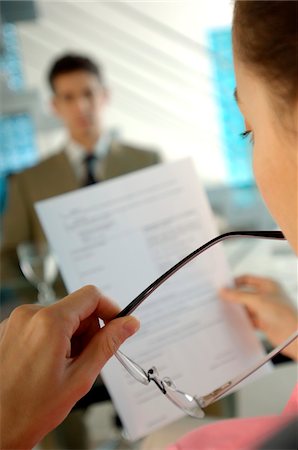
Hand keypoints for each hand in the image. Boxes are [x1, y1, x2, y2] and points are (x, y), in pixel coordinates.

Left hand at [0, 285, 138, 449]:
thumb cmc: (29, 411)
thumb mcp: (79, 378)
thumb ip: (107, 344)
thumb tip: (129, 323)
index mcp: (49, 322)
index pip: (91, 295)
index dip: (109, 310)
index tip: (116, 327)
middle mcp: (29, 314)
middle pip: (75, 308)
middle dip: (87, 331)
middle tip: (85, 361)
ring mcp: (16, 321)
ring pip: (59, 317)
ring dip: (69, 338)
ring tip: (62, 368)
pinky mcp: (8, 329)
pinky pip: (40, 324)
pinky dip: (52, 339)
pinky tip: (47, 365)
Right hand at [220, 275, 296, 359]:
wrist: (293, 336)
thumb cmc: (282, 314)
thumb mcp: (257, 300)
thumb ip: (238, 295)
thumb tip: (224, 291)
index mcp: (268, 285)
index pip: (247, 279)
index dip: (235, 282)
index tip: (223, 286)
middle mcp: (266, 295)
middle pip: (245, 293)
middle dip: (233, 297)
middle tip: (219, 299)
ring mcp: (265, 309)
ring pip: (246, 307)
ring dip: (236, 309)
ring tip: (222, 310)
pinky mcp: (263, 322)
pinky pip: (249, 319)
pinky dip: (241, 320)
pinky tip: (232, 321)